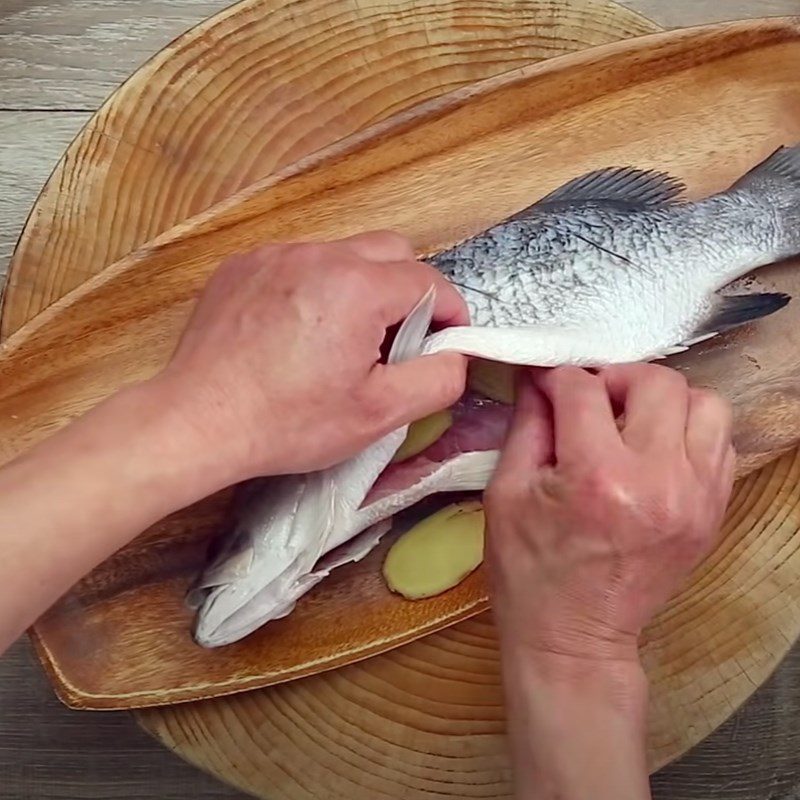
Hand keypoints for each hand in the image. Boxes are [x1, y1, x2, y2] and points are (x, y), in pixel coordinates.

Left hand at [152, 231, 468, 482]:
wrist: (196, 421)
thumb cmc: (287, 422)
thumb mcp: (378, 414)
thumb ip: (437, 379)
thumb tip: (456, 356)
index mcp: (357, 287)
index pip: (429, 281)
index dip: (449, 313)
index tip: (445, 343)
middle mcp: (318, 255)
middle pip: (392, 252)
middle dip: (409, 290)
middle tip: (397, 340)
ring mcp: (274, 255)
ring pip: (344, 254)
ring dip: (361, 288)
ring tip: (343, 340)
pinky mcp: (243, 266)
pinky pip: (299, 262)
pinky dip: (315, 288)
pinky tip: (298, 333)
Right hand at [484, 363, 734, 664]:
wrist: (574, 638)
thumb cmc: (528, 570)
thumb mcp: (505, 492)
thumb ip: (526, 424)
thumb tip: (537, 377)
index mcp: (597, 477)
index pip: (583, 390)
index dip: (556, 378)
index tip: (544, 385)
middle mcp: (659, 480)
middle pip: (657, 382)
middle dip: (614, 378)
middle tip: (589, 400)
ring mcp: (697, 497)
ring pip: (705, 404)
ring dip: (663, 400)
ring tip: (629, 421)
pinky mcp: (713, 512)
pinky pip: (720, 442)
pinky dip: (687, 432)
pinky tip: (653, 449)